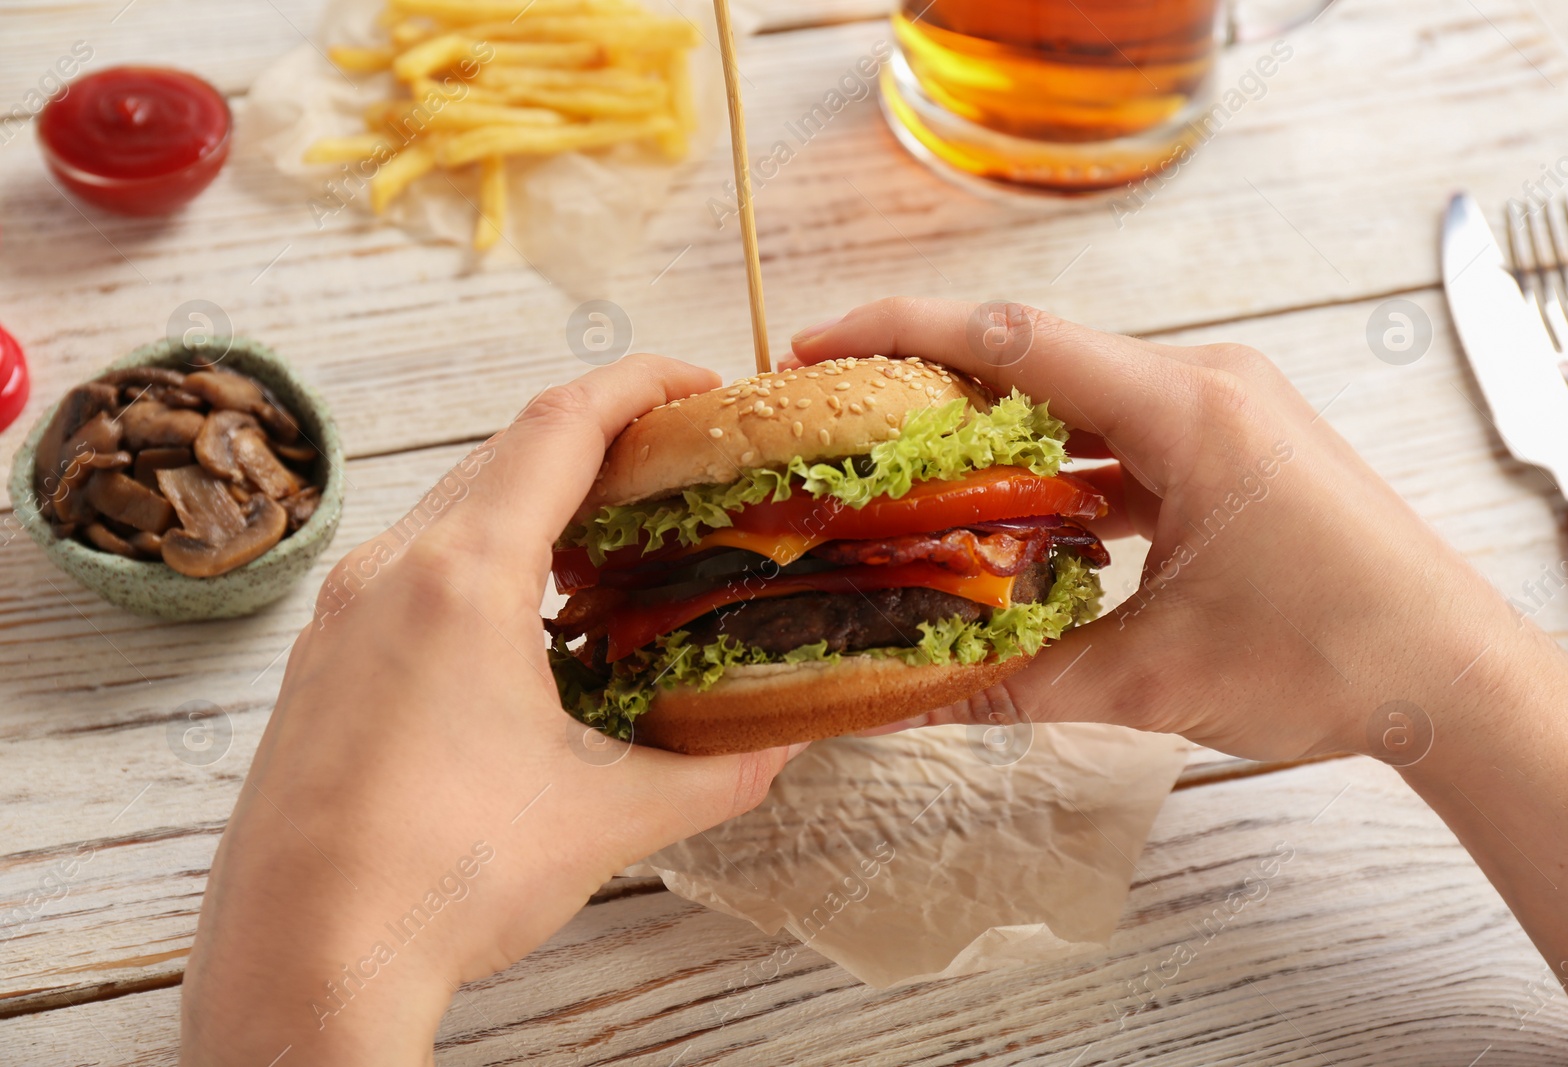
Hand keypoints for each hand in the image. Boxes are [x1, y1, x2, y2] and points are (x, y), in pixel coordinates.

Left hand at [181, 356, 802, 1064]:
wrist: (303, 961)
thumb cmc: (439, 879)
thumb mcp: (606, 817)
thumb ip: (714, 773)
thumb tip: (782, 748)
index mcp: (462, 577)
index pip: (559, 426)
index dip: (636, 384)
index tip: (694, 382)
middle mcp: (388, 571)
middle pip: (504, 452)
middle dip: (595, 438)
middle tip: (670, 460)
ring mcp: (341, 614)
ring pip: (451, 506)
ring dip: (533, 498)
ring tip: (607, 535)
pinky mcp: (322, 660)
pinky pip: (410, 564)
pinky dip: (480, 553)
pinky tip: (523, 616)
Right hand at [789, 298, 1549, 762]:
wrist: (1453, 677)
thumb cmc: (1331, 657)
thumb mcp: (1155, 677)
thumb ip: (1023, 682)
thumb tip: (916, 701)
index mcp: (1188, 408)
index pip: (1018, 339)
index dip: (908, 333)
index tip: (825, 343)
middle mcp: (1207, 386)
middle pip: (1041, 358)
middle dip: (937, 381)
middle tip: (848, 413)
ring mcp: (1227, 413)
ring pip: (1082, 400)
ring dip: (1001, 432)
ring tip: (914, 467)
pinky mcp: (1235, 450)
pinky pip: (1125, 439)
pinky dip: (1062, 470)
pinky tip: (1014, 518)